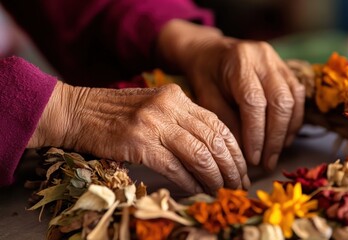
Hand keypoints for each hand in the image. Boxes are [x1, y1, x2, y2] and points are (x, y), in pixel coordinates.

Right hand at [29, 82, 248, 193]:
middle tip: (239, 184)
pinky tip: (197, 191)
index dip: (235, 149)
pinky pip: (175, 167)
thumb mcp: (155, 108)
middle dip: (231, 166)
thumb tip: (210, 153)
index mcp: (177, 97)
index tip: (243, 167)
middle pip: (213, 140)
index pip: (218, 123)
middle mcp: (170, 107)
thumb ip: (182, 123)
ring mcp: (154, 124)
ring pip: (199, 155)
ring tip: (222, 191)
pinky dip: (190, 182)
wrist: (77, 112)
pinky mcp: (139, 143)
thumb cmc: (116, 114)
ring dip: (215, 178)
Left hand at [158, 20, 304, 169]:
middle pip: (280, 102)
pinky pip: (297, 96)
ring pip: (293, 100)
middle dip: (275, 138)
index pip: (254, 102)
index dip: (256, 134)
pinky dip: (293, 120)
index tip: (253, 159)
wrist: (210, 50)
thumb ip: (225, 121)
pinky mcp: (286, 68)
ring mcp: (278, 61)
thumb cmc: (204, 75)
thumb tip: (245, 152)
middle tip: (267, 163)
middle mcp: (263, 58)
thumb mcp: (205, 97)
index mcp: (239, 62)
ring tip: (274, 155)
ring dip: (286, 132)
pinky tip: (283, 138)